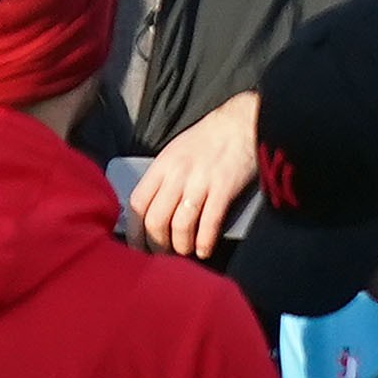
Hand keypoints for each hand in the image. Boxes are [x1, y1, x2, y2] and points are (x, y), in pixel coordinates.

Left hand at [122, 92, 262, 258]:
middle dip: (158, 245)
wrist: (242, 122)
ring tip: (187, 251)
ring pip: (180, 226)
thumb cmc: (209, 138)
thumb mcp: (176, 152)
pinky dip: (205, 242)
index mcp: (162, 165)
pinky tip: (205, 249)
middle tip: (165, 255)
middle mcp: (177, 174)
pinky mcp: (223, 188)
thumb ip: (163, 179)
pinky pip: (209, 223)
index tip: (139, 247)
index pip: (137, 204)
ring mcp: (200, 181)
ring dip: (182, 247)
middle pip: (156, 220)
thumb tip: (151, 212)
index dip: (134, 231)